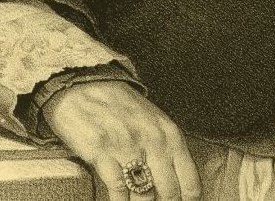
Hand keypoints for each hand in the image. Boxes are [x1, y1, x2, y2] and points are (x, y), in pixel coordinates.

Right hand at [41, 80, 201, 200]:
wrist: (84, 85)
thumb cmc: (121, 107)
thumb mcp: (154, 122)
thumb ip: (167, 150)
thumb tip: (177, 187)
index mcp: (170, 134)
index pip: (190, 183)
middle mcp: (153, 140)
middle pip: (169, 194)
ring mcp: (127, 145)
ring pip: (144, 197)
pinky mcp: (102, 151)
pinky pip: (118, 191)